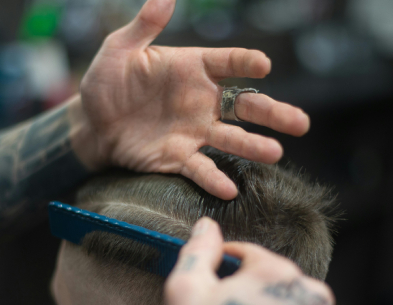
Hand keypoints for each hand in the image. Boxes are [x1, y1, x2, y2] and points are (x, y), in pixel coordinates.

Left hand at [79, 0, 309, 199]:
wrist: (92, 125)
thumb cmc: (106, 82)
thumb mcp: (119, 49)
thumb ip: (144, 26)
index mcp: (192, 68)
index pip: (228, 63)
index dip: (246, 63)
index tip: (262, 66)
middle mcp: (202, 101)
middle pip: (244, 105)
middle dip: (272, 113)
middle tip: (300, 123)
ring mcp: (194, 131)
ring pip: (231, 139)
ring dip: (253, 146)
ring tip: (275, 153)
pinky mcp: (179, 158)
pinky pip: (200, 168)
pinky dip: (214, 178)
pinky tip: (230, 189)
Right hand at [165, 218, 335, 304]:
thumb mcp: (186, 287)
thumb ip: (198, 249)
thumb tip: (207, 225)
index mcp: (279, 274)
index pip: (249, 252)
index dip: (224, 263)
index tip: (211, 280)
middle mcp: (308, 298)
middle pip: (274, 276)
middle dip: (249, 285)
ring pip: (291, 303)